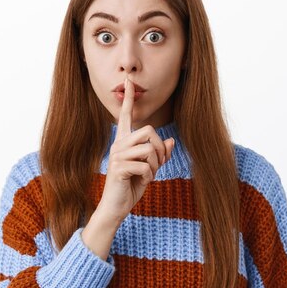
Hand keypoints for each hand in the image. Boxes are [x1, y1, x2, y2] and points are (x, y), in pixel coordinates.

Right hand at [97, 77, 175, 222]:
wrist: (116, 207)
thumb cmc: (131, 187)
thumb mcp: (150, 169)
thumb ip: (159, 155)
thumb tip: (170, 141)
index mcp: (124, 142)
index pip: (125, 116)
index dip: (129, 98)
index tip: (129, 80)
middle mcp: (118, 144)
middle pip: (148, 130)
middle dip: (160, 148)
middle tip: (158, 163)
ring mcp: (117, 156)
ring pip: (149, 148)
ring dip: (156, 164)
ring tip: (149, 175)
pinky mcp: (119, 168)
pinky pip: (145, 165)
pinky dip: (150, 176)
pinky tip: (143, 182)